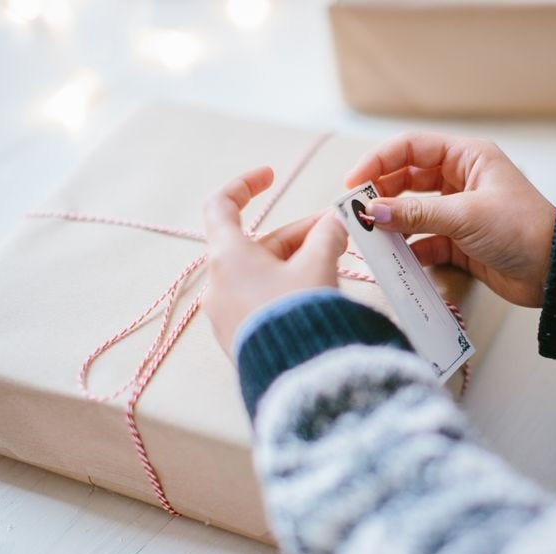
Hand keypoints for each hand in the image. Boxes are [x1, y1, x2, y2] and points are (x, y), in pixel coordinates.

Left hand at [203, 166, 346, 354]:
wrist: (297, 376)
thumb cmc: (300, 313)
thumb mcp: (318, 265)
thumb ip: (327, 236)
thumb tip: (335, 222)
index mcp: (227, 256)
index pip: (221, 205)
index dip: (245, 185)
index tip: (270, 176)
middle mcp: (218, 282)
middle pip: (257, 244)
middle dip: (299, 235)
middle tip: (337, 232)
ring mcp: (226, 313)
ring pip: (263, 273)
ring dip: (297, 262)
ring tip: (335, 263)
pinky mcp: (240, 337)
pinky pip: (261, 300)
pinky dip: (286, 288)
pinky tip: (317, 293)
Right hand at [344, 132, 555, 306]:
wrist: (555, 271)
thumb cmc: (522, 230)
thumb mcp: (466, 216)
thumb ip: (417, 214)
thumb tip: (375, 212)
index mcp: (467, 158)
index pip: (411, 148)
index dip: (379, 161)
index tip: (354, 184)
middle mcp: (460, 180)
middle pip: (407, 180)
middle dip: (381, 195)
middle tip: (356, 213)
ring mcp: (459, 212)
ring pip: (413, 213)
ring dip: (392, 224)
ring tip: (371, 237)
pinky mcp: (459, 243)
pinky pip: (424, 242)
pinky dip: (409, 250)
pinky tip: (396, 259)